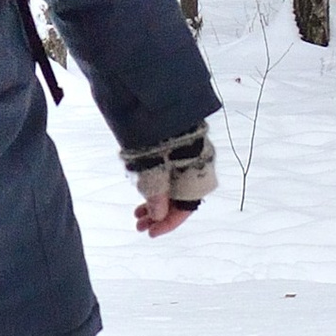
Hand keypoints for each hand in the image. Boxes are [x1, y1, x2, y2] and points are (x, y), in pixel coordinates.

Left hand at [124, 124, 216, 239]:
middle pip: (179, 200)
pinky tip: (143, 195)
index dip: (168, 223)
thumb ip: (156, 194)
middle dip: (158, 215)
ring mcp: (187, 160)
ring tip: (137, 214)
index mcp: (197, 175)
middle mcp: (196, 169)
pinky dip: (157, 188)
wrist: (160, 103)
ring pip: (173, 189)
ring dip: (155, 203)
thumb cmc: (158, 134)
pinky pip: (170, 177)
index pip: (185, 208)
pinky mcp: (177, 152)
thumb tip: (158, 215)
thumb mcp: (153, 168)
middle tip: (139, 226)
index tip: (149, 233)